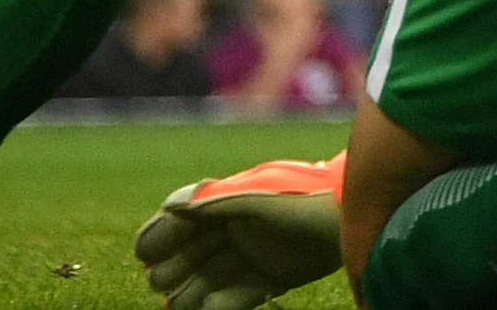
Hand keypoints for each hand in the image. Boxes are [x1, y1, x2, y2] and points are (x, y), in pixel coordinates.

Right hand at [134, 155, 346, 309]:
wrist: (353, 213)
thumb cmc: (303, 197)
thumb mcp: (258, 198)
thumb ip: (216, 202)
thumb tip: (171, 206)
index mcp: (226, 203)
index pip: (180, 223)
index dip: (160, 237)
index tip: (143, 253)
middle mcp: (235, 230)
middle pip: (190, 256)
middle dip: (173, 270)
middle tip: (161, 283)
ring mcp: (252, 255)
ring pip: (210, 279)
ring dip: (193, 292)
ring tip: (180, 303)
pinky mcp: (273, 277)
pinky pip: (240, 296)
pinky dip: (226, 304)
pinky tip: (212, 307)